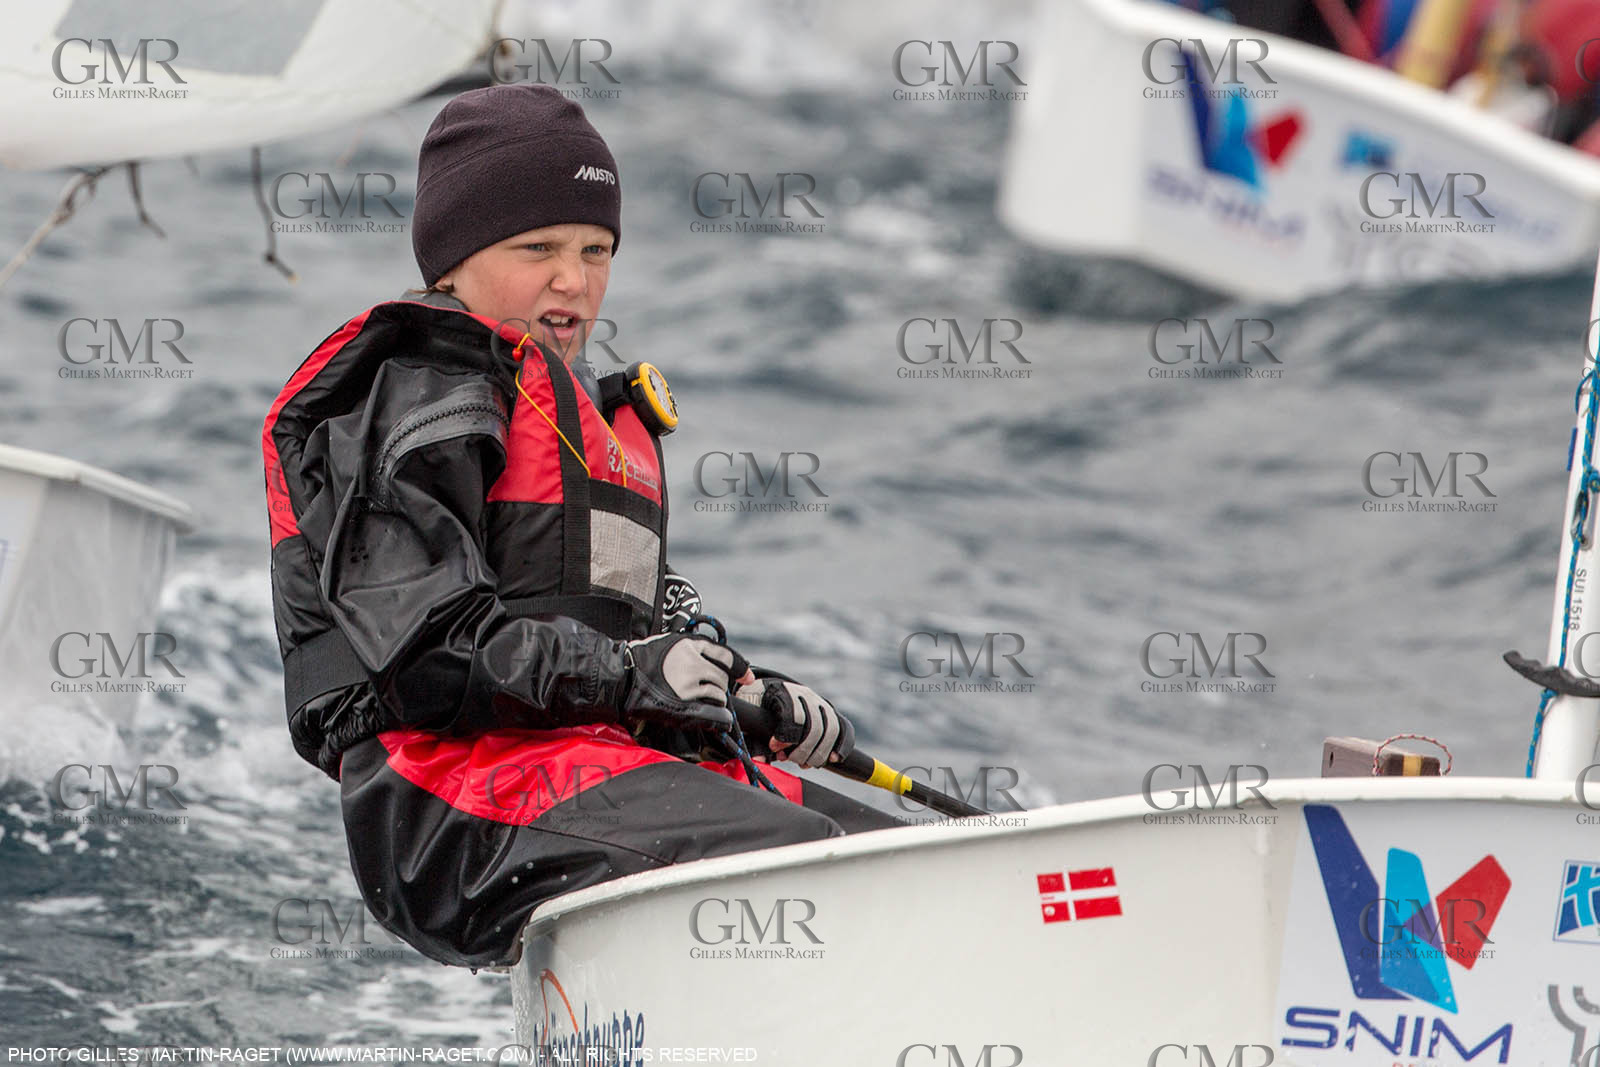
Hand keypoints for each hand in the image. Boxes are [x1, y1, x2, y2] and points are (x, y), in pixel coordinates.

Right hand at [620, 632, 741, 730]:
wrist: (619, 677)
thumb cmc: (640, 661)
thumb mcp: (668, 644)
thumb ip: (692, 650)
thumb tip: (717, 663)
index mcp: (689, 644)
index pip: (725, 655)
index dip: (740, 667)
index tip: (746, 676)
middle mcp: (691, 661)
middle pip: (722, 677)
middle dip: (718, 685)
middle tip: (705, 691)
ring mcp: (687, 683)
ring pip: (718, 693)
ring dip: (715, 699)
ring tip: (699, 701)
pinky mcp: (683, 704)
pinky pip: (713, 711)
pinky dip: (720, 717)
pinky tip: (721, 720)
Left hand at [735, 677, 854, 767]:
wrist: (766, 690)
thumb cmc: (755, 704)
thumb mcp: (747, 716)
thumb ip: (753, 738)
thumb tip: (760, 762)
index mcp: (782, 691)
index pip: (793, 715)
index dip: (785, 737)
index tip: (775, 748)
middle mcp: (804, 694)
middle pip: (815, 726)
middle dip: (803, 750)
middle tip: (790, 760)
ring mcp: (819, 702)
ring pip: (831, 729)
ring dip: (820, 752)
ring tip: (805, 763)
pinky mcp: (829, 711)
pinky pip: (843, 728)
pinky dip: (842, 745)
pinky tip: (834, 759)